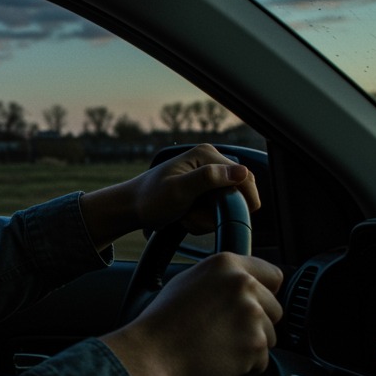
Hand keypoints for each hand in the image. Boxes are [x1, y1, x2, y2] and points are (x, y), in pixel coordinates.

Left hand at [80, 144, 257, 248]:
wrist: (131, 208)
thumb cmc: (149, 198)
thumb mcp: (179, 190)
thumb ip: (208, 179)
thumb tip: (241, 172)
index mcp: (207, 155)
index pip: (245, 177)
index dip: (244, 200)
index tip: (231, 218)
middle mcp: (210, 163)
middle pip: (237, 194)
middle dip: (217, 213)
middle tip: (192, 217)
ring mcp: (207, 179)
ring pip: (226, 208)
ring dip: (207, 219)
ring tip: (185, 217)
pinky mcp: (202, 193)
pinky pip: (215, 212)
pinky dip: (202, 221)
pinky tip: (185, 218)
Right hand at [101, 252, 282, 375]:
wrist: (153, 354)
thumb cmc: (163, 322)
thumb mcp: (188, 281)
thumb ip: (222, 278)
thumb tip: (245, 283)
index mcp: (227, 265)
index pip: (273, 275)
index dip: (264, 292)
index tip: (255, 304)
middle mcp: (243, 285)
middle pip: (275, 308)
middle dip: (257, 322)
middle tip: (225, 330)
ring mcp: (252, 315)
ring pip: (270, 335)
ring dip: (251, 344)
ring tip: (218, 344)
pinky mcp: (255, 345)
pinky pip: (262, 360)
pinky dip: (245, 365)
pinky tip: (219, 358)